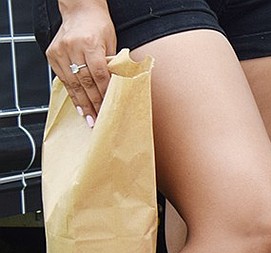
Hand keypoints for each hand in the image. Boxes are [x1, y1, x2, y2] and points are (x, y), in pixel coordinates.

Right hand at [45, 0, 115, 123]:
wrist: (80, 10)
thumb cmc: (98, 25)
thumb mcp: (111, 43)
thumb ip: (111, 64)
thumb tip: (115, 88)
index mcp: (91, 43)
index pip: (100, 75)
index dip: (105, 94)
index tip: (109, 108)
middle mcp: (73, 47)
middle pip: (85, 82)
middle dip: (93, 103)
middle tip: (98, 120)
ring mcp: (60, 51)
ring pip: (72, 83)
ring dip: (82, 102)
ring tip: (89, 117)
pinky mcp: (52, 54)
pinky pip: (62, 78)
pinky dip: (71, 93)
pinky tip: (78, 105)